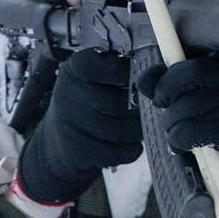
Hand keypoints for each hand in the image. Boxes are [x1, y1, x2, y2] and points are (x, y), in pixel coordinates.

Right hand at [17, 49, 142, 201]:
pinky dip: (130, 150)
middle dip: (139, 109)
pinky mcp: (78, 151)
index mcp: (75, 69)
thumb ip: (121, 70)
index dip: (127, 74)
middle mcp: (67, 93)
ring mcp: (70, 124)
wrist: (58, 141)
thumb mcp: (94, 78)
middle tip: (145, 110)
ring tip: (138, 127)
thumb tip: (160, 71)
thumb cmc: (88, 102)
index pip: (104, 65)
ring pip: (121, 129)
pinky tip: (129, 144)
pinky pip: (118, 152)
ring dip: (137, 131)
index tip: (136, 81)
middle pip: (119, 102)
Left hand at [136, 56, 218, 200]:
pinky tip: (189, 144)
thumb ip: (168, 84)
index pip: (187, 61)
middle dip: (166, 101)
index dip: (164, 78)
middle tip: (169, 118)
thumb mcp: (192, 95)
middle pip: (186, 78)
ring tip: (179, 132)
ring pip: (186, 107)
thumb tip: (146, 82)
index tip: (158, 96)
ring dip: (172, 125)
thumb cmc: (218, 121)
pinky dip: (181, 140)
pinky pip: (193, 132)